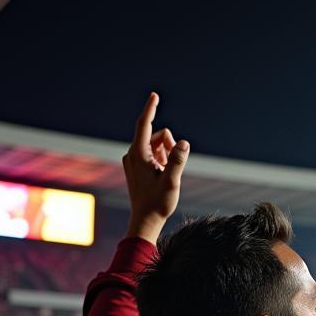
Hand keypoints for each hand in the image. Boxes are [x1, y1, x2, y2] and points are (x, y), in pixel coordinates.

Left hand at [123, 92, 189, 244]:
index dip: (151, 109)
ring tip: (166, 174)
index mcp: (138, 154)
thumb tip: (184, 142)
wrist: (145, 221)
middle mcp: (132, 154)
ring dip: (165, 154)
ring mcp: (133, 160)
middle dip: (168, 144)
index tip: (154, 95)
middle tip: (172, 165)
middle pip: (155, 135)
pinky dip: (160, 160)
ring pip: (154, 145)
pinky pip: (151, 154)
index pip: (144, 125)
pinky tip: (161, 176)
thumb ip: (178, 160)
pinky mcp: (136, 167)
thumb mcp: (171, 181)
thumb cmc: (157, 203)